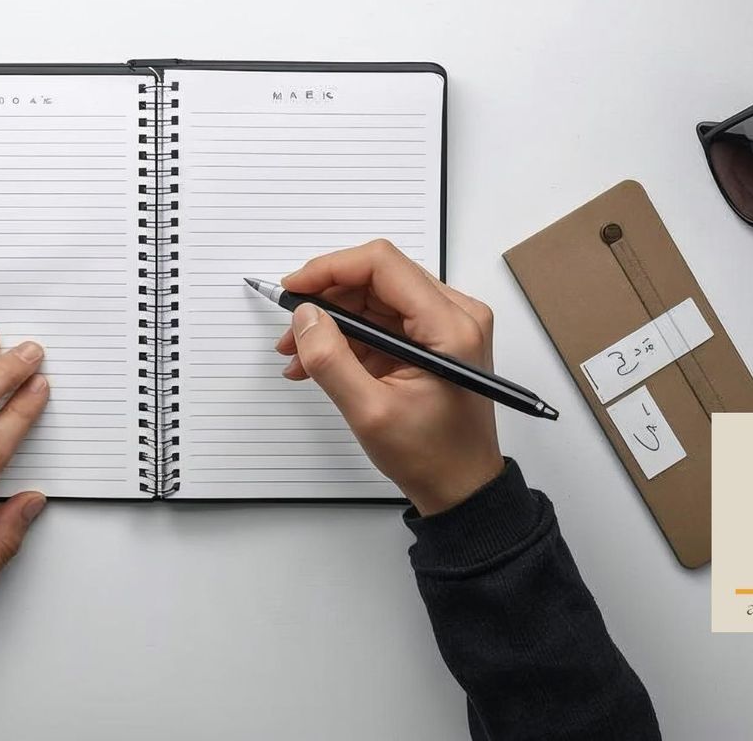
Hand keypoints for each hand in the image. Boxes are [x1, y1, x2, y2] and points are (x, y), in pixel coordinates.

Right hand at [273, 240, 503, 515]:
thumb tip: (304, 317)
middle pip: (377, 277)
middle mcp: (456, 314)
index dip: (330, 269)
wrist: (463, 487)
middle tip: (290, 332)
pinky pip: (383, 319)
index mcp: (450, 326)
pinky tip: (319, 362)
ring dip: (333, 320)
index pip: (383, 265)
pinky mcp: (434, 338)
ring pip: (375, 297)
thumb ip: (331, 360)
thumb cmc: (433, 456)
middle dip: (326, 300)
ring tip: (298, 355)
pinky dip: (349, 336)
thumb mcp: (370, 413)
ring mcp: (446, 325)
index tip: (293, 290)